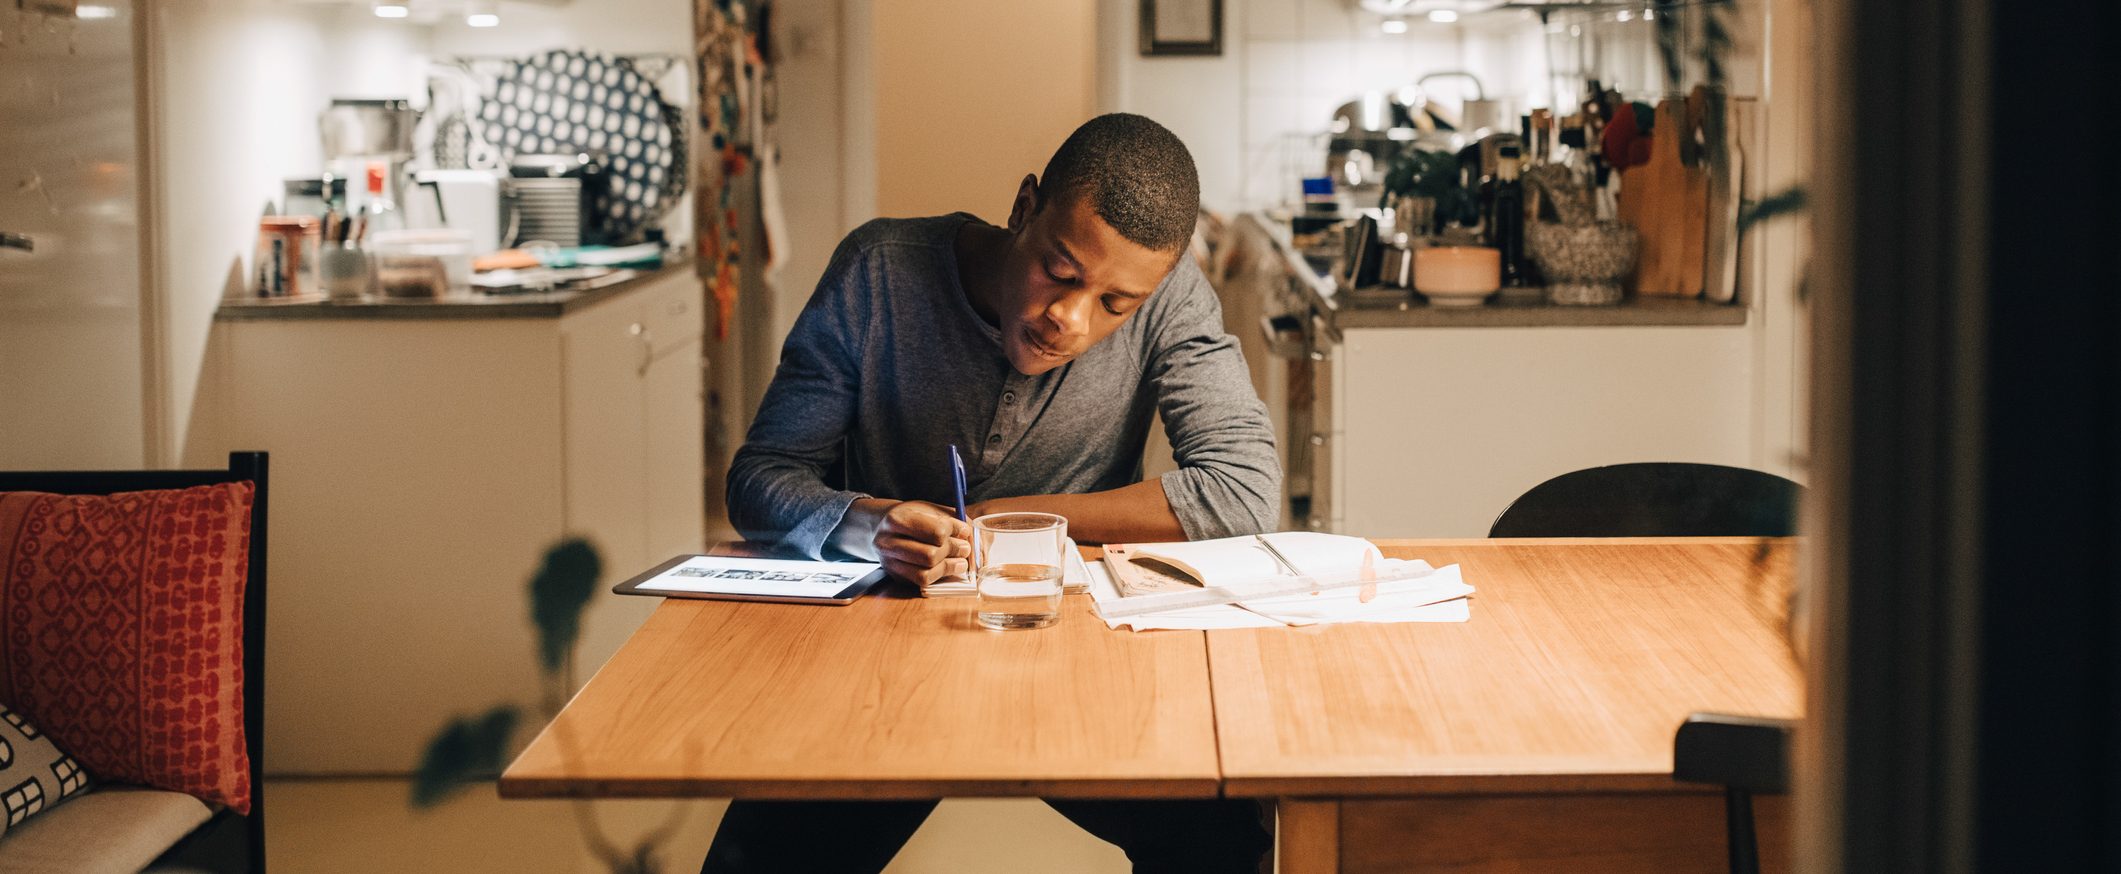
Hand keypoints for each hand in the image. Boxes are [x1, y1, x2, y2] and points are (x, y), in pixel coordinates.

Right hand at [846, 498, 971, 586]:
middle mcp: (887, 542)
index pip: (936, 531)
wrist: (882, 528)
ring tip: (961, 561)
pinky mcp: (895, 576)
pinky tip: (949, 568)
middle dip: (954, 551)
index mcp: (897, 519)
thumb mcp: (930, 509)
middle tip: (965, 548)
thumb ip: (952, 520)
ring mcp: (889, 562)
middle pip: (930, 554)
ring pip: (926, 571)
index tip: (964, 530)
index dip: (956, 531)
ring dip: (949, 567)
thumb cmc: (911, 517)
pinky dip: (940, 576)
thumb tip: (970, 537)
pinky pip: (922, 581)